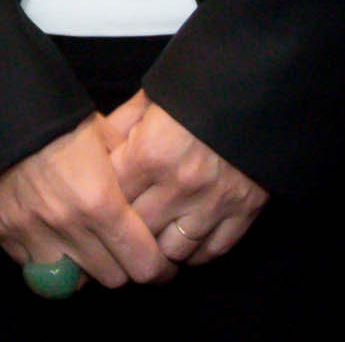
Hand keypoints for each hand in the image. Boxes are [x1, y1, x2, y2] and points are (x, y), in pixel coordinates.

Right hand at [0, 117, 173, 289]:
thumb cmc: (59, 120)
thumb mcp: (107, 138)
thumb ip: (129, 174)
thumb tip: (146, 198)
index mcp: (102, 203)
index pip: (144, 264)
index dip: (159, 269)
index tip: (160, 266)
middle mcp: (69, 226)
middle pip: (113, 277)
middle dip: (123, 266)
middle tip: (122, 252)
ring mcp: (33, 233)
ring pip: (73, 281)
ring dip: (84, 268)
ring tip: (85, 249)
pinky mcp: (3, 232)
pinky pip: (33, 267)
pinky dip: (47, 259)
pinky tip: (51, 239)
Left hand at [95, 93, 267, 266]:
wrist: (254, 91)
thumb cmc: (195, 93)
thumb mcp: (149, 101)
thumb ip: (118, 129)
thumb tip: (90, 152)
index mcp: (149, 154)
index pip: (109, 197)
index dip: (99, 202)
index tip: (96, 204)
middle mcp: (178, 185)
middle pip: (137, 231)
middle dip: (125, 232)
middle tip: (119, 231)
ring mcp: (212, 203)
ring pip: (173, 251)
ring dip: (159, 248)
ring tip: (152, 240)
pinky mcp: (243, 213)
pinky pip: (212, 251)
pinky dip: (195, 254)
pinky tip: (183, 243)